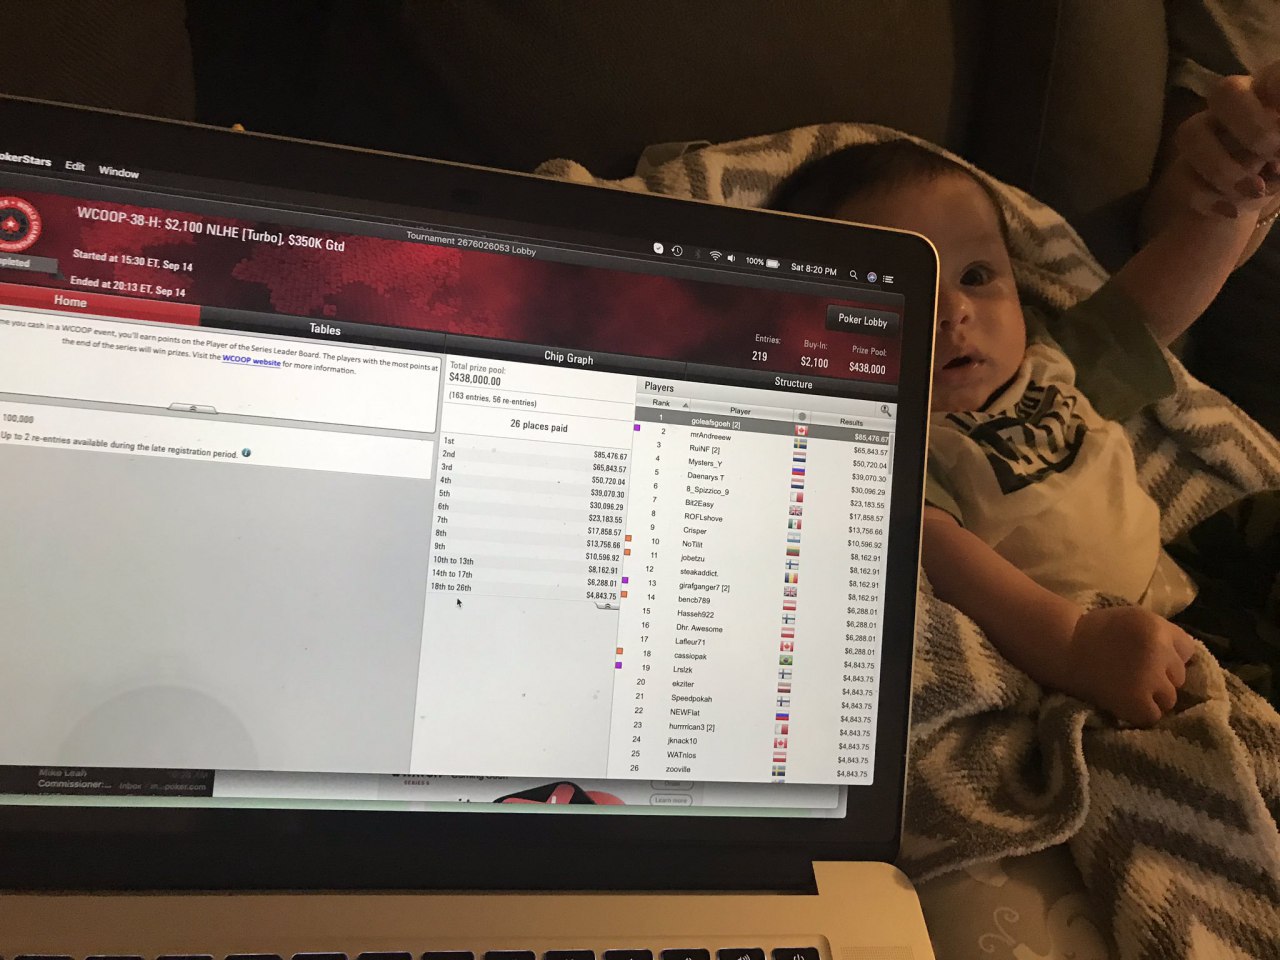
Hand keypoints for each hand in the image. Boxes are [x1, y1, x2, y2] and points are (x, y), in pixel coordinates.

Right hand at [1062, 606, 1194, 726]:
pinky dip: (1139, 713)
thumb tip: (1183, 659)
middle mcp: (1159, 651)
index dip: (1170, 657)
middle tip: (1134, 675)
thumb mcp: (1132, 620)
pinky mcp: (1137, 701)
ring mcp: (1149, 678)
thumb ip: (1160, 634)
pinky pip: (1153, 715)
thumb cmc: (1094, 632)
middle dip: (1160, 677)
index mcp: (1158, 627)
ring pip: (1168, 698)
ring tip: (1127, 691)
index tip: (1151, 659)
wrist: (1061, 647)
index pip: (1187, 650)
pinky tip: (1123, 703)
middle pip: (1179, 677)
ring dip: (1152, 697)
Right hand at [1172, 59, 1279, 220]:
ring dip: (1222, 167)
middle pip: (1224, 92)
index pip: (1275, 77)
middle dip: (1253, 128)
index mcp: (1268, 89)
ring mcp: (1203, 134)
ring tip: (1255, 192)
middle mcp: (1233, 105)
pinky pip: (1182, 178)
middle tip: (1276, 153)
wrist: (1256, 191)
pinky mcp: (1184, 169)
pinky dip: (1207, 197)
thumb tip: (1278, 159)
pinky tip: (1232, 212)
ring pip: (1190, 134)